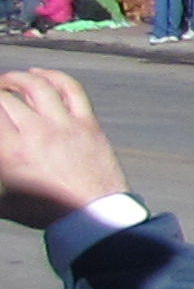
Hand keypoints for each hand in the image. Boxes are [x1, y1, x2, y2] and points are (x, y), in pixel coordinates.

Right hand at [0, 70, 127, 227]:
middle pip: (4, 97)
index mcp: (9, 151)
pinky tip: (39, 73)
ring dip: (16, 78)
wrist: (91, 215)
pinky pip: (70, 88)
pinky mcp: (87, 122)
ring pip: (35, 85)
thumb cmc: (43, 210)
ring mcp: (63, 124)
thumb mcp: (2, 197)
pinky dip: (53, 76)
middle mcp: (34, 132)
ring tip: (7, 81)